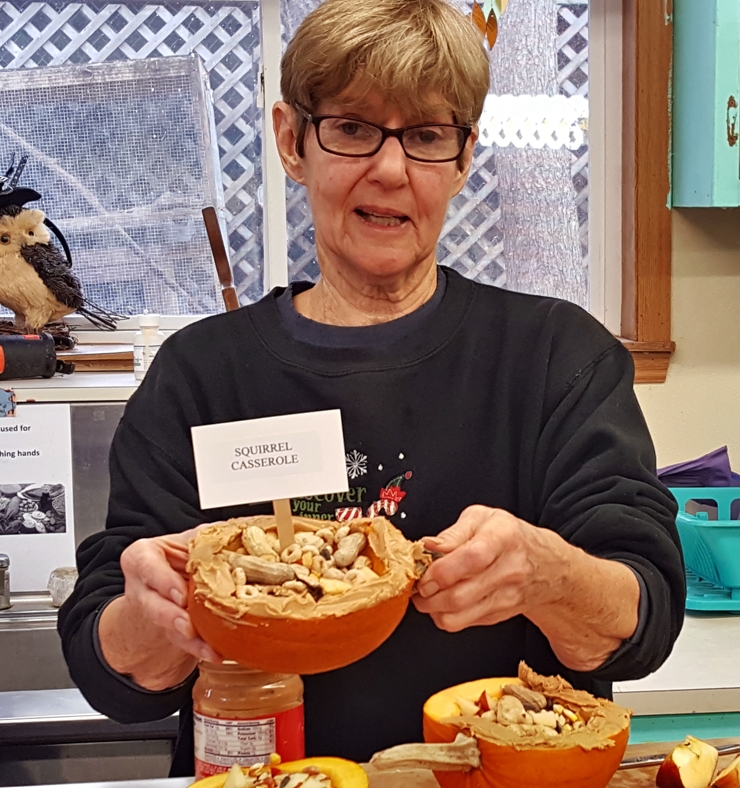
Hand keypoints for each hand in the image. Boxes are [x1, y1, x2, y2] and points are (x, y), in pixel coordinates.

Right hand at [99, 527, 221, 690]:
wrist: (169, 575)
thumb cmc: (176, 555)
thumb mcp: (185, 540)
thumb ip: (203, 537)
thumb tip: (233, 530)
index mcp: (142, 557)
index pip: (148, 567)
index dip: (163, 581)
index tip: (180, 594)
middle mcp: (142, 586)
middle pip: (152, 604)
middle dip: (172, 617)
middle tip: (188, 625)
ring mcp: (153, 610)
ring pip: (167, 627)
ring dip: (189, 639)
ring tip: (207, 647)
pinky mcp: (167, 629)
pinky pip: (182, 642)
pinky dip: (199, 648)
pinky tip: (213, 653)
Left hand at [413, 505, 561, 632]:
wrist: (547, 567)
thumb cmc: (510, 537)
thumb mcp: (483, 518)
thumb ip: (453, 532)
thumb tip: (427, 546)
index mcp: (503, 537)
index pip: (472, 558)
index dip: (441, 570)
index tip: (424, 573)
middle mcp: (508, 570)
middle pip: (461, 595)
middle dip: (428, 595)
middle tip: (419, 585)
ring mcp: (505, 598)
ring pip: (458, 616)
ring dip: (432, 609)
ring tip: (426, 595)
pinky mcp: (498, 616)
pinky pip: (462, 624)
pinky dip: (444, 616)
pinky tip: (442, 601)